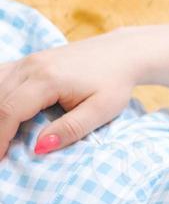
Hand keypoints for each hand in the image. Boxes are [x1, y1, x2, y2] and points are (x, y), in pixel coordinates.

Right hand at [0, 28, 143, 154]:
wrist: (120, 54)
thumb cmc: (114, 84)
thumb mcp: (101, 111)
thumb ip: (70, 129)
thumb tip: (39, 148)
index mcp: (47, 79)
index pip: (10, 111)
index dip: (0, 137)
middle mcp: (30, 66)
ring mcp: (27, 61)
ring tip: (1, 137)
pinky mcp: (27, 61)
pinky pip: (0, 77)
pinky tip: (1, 112)